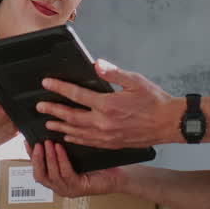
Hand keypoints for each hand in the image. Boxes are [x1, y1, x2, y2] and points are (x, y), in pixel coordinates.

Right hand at [29, 140, 122, 196]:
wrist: (119, 176)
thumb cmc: (99, 166)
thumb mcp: (77, 157)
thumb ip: (63, 151)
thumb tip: (51, 132)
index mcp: (58, 181)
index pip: (39, 170)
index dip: (31, 157)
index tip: (27, 142)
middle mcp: (61, 188)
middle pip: (40, 175)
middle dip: (36, 159)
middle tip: (36, 143)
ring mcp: (69, 190)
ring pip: (52, 174)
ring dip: (48, 157)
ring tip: (47, 143)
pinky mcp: (79, 188)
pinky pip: (66, 173)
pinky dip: (61, 160)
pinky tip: (59, 148)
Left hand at [36, 60, 181, 148]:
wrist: (169, 123)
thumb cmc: (155, 101)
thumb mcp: (135, 80)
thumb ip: (113, 73)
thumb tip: (96, 64)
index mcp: (107, 104)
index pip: (76, 95)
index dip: (59, 88)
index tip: (47, 83)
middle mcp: (104, 122)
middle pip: (71, 116)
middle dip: (53, 110)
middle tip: (40, 106)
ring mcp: (107, 136)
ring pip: (77, 132)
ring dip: (60, 126)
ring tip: (48, 122)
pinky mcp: (112, 144)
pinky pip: (88, 142)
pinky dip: (75, 139)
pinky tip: (68, 136)